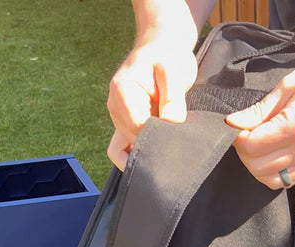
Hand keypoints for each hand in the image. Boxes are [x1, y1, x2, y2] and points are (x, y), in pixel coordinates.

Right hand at [107, 41, 197, 168]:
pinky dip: (144, 149)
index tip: (179, 136)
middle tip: (179, 141)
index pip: (138, 127)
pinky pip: (128, 145)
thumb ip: (173, 98)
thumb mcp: (175, 71)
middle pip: (133, 139)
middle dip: (155, 144)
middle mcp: (115, 104)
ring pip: (130, 145)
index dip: (159, 136)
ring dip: (151, 147)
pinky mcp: (126, 121)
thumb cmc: (169, 56)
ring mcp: (118, 115)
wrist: (163, 48)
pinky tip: (161, 148)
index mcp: (122, 90)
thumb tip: (171, 124)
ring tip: (172, 139)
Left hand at [226, 61, 294, 189]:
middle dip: (244, 152)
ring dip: (256, 166)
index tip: (239, 126)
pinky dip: (271, 173)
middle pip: (257, 167)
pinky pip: (286, 181)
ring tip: (258, 146)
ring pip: (270, 180)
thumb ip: (260, 109)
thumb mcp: (289, 85)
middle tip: (246, 135)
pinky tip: (271, 155)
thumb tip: (233, 122)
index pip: (251, 146)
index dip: (238, 138)